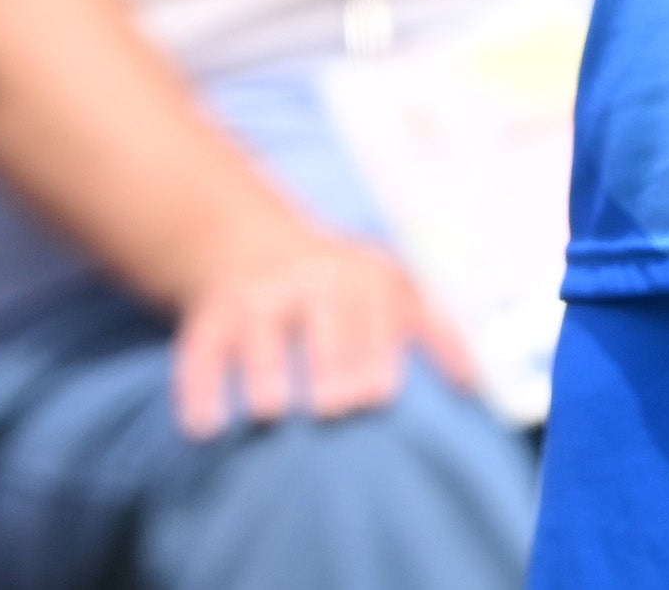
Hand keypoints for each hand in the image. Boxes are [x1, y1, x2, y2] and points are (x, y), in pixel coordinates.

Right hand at [166, 222, 474, 438]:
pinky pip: (200, 350)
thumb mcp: (389, 287)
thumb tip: (470, 386)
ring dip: (263, 370)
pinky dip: (198, 387)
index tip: (379, 397)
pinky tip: (202, 427)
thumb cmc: (338, 286)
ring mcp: (256, 295)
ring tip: (270, 413)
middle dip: (326, 362)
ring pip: (257, 331)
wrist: (245, 240)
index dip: (374, 353)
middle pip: (318, 320)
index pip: (372, 313)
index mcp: (359, 277)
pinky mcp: (211, 315)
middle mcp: (306, 279)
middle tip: (333, 407)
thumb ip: (435, 332)